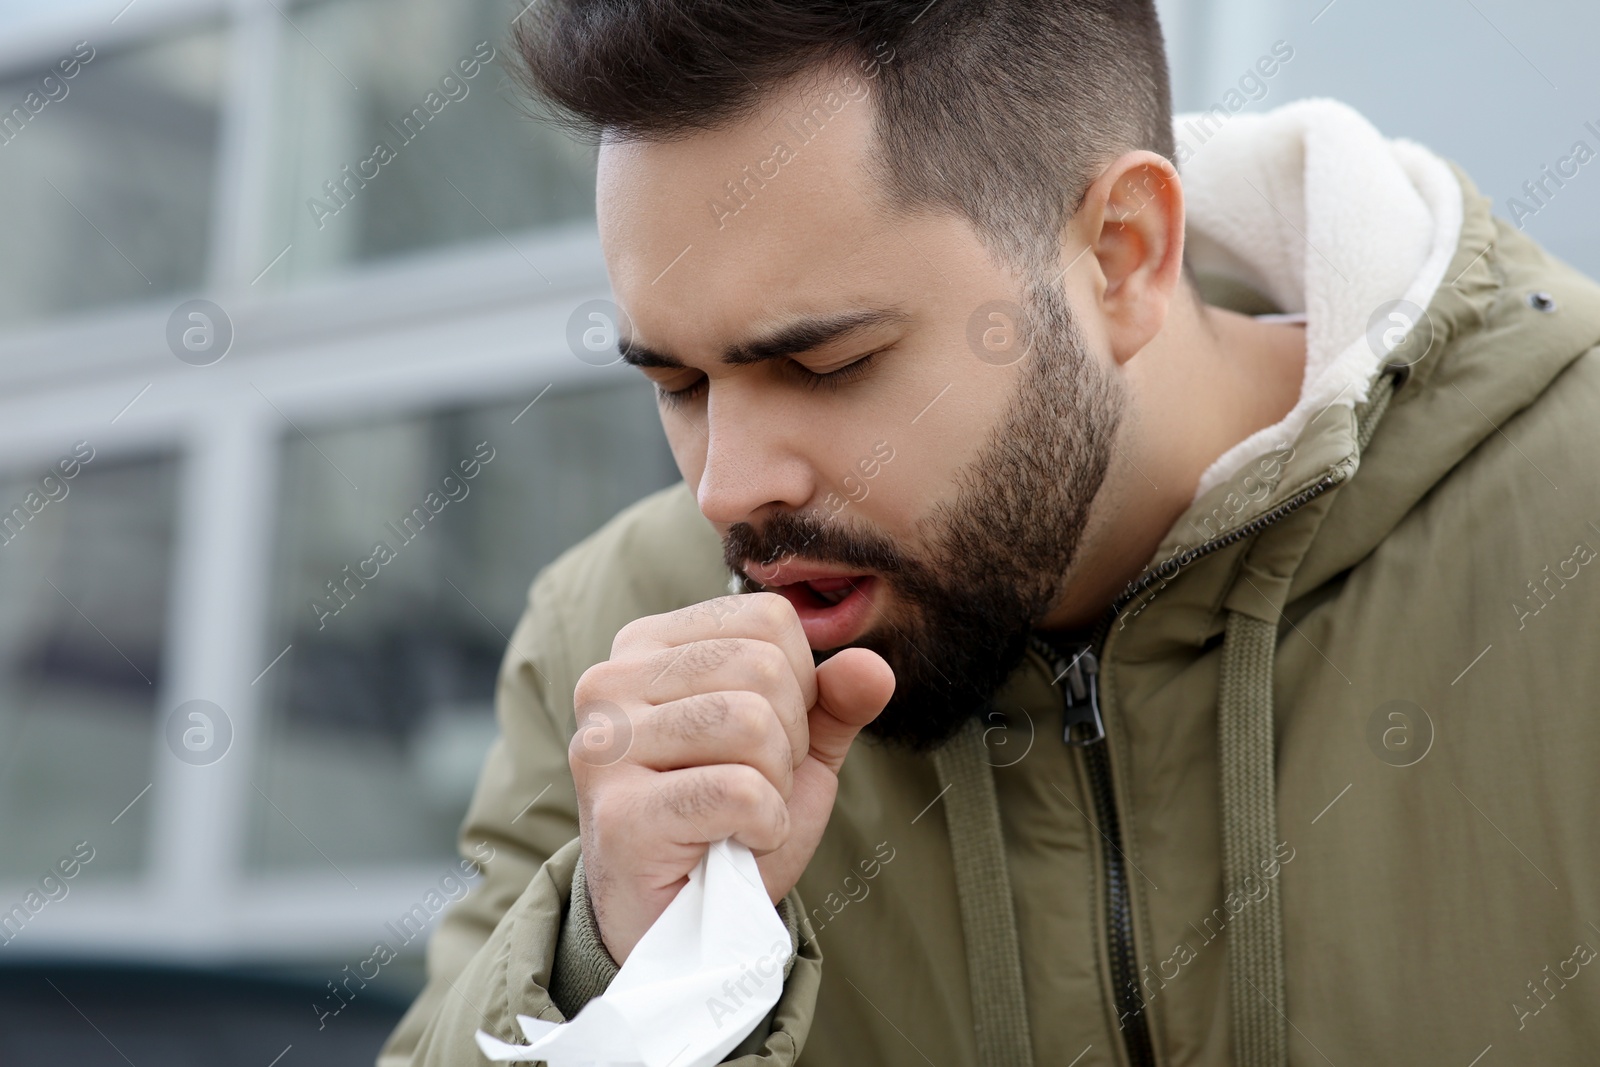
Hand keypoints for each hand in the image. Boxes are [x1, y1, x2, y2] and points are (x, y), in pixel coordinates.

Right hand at [568, 591, 893, 963]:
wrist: (678, 922)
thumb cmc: (729, 821)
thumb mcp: (794, 749)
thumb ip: (834, 700)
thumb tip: (874, 666)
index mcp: (648, 645)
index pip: (768, 620)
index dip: (800, 684)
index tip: (765, 739)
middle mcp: (612, 681)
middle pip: (764, 666)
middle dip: (790, 738)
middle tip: (754, 785)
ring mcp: (606, 746)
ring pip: (753, 723)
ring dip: (775, 784)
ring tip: (741, 814)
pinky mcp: (620, 813)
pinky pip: (742, 791)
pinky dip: (764, 825)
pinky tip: (734, 842)